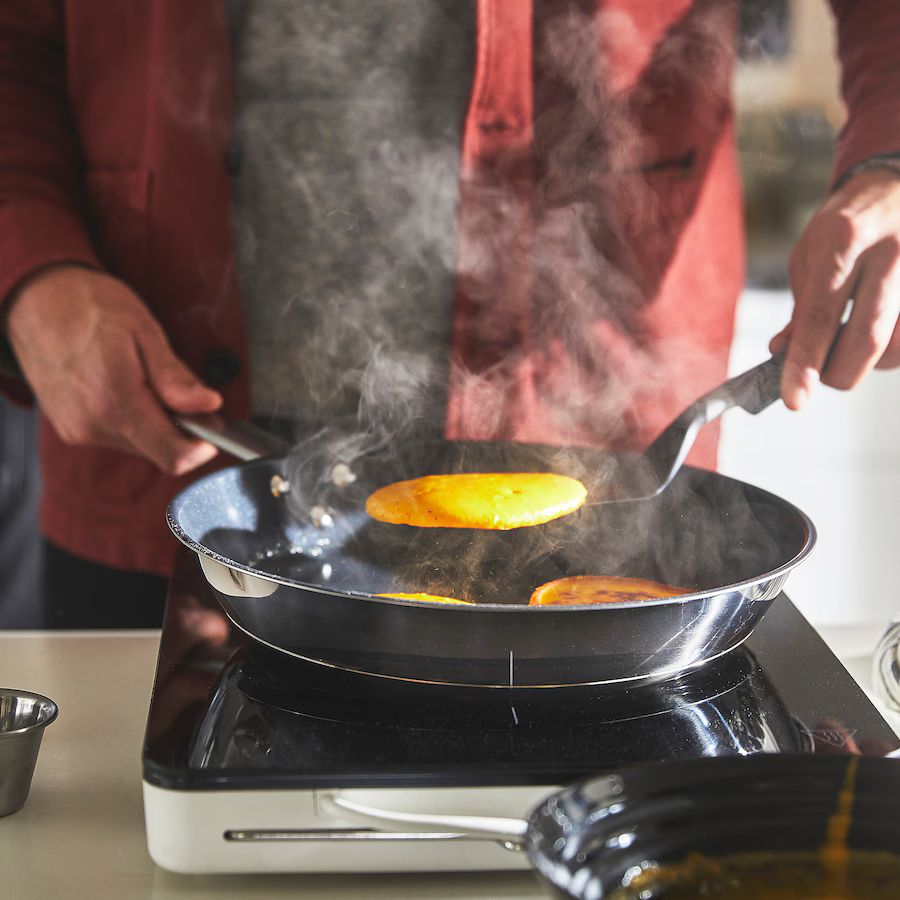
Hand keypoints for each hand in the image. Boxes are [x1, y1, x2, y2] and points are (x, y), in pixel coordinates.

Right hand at [4, 264, 222, 473]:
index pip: (171, 455)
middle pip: (160, 450)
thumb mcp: (144, 331)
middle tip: (176, 386)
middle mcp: (93, 424)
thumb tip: (209, 405)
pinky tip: (126, 386)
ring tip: (144, 378)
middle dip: (179, 425)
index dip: (201, 448)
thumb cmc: (90, 306)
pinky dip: (134, 418)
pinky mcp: (73, 430)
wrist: (36, 300)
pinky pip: (120, 436)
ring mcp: (79, 430)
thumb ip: (175, 377)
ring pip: (142, 445)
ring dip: (156, 420)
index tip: (214, 427)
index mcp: (115, 400)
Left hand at [771, 169, 899, 409]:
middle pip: (866, 338)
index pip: (820, 315)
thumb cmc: (846, 225)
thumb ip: (800, 308)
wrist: (896, 186)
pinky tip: (877, 333)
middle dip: (836, 373)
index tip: (793, 401)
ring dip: (866, 363)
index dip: (804, 364)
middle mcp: (891, 253)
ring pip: (896, 348)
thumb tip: (783, 355)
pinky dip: (890, 351)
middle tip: (820, 375)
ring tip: (849, 341)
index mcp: (845, 240)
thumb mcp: (809, 256)